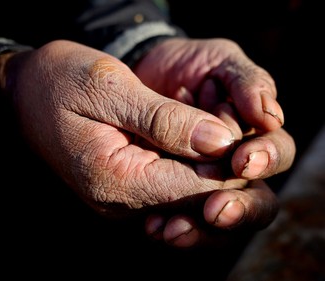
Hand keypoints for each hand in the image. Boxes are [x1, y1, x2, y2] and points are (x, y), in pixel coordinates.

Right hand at [2, 40, 240, 217]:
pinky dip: (191, 167)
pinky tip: (198, 144)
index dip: (229, 166)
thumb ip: (164, 119)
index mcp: (116, 180)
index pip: (193, 187)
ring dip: (212, 170)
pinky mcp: (125, 186)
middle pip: (194, 201)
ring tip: (224, 136)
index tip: (252, 139)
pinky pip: (170, 186)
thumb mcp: (108, 88)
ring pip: (186, 196)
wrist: (22, 94)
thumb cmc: (59, 83)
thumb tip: (219, 140)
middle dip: (227, 173)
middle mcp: (121, 201)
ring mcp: (123, 197)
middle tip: (244, 138)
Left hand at [134, 37, 295, 246]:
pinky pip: (182, 220)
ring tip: (175, 230)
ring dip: (204, 230)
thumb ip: (246, 82)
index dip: (264, 159)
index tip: (241, 161)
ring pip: (221, 220)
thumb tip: (271, 116)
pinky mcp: (176, 194)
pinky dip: (172, 226)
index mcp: (256, 133)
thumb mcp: (220, 62)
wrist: (147, 72)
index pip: (275, 153)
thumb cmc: (189, 65)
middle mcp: (236, 165)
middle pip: (259, 201)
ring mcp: (207, 184)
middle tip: (217, 211)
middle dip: (242, 208)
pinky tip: (153, 228)